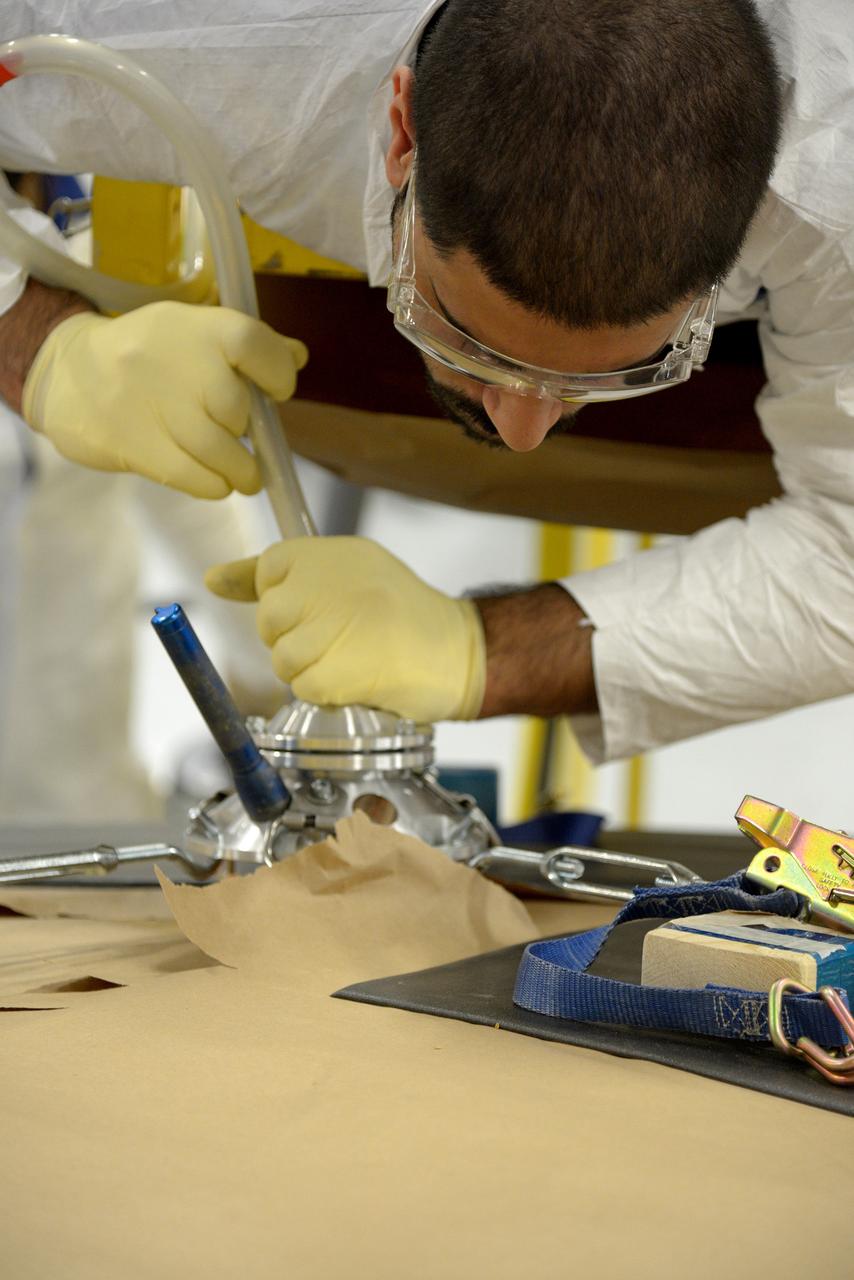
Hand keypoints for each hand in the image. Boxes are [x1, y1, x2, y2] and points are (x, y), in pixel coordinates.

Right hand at [21, 301, 306, 497]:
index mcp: (195, 326)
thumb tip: (297, 356)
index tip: (277, 391)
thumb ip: (247, 345)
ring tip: (245, 477)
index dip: (277, 372)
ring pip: (217, 449)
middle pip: (234, 408)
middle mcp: (173, 360)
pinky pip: (191, 476)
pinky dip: (214, 486)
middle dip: (248, 433)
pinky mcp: (134, 443)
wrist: (69, 373)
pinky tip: (217, 482)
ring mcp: (150, 402)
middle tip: (248, 445)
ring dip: (241, 472)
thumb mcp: (192, 333)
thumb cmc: (150, 356)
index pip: (252, 342)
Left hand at [205, 536, 485, 722]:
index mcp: (323, 554)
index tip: (319, 610)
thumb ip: (274, 576)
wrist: (458, 649)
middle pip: (269, 621)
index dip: (290, 600)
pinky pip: (302, 688)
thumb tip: (212, 579)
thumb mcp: (346, 572)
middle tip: (343, 638)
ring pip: (282, 658)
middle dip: (297, 638)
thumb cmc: (402, 613)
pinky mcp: (332, 671)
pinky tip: (358, 678)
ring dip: (312, 669)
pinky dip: (327, 692)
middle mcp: (320, 584)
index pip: (268, 572)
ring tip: (354, 658)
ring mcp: (325, 628)